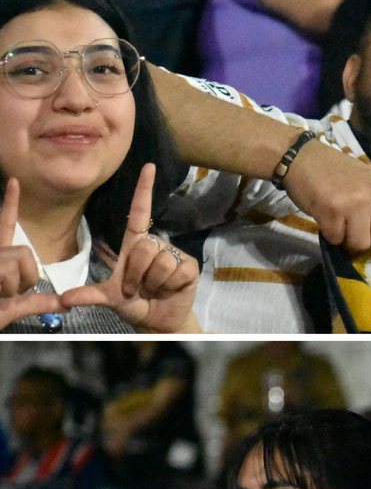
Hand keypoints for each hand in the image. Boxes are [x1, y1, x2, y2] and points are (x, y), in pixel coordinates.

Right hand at [0, 179, 65, 329]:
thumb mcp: (12, 309)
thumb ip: (37, 304)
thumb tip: (64, 304)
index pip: (5, 226)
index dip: (10, 204)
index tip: (15, 181)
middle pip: (25, 252)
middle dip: (25, 278)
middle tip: (6, 294)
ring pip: (16, 261)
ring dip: (12, 286)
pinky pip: (6, 272)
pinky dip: (6, 288)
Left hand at [59, 164, 200, 332]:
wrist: (158, 321)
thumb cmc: (135, 303)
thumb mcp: (109, 299)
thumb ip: (88, 296)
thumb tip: (63, 300)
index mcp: (135, 244)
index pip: (139, 212)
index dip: (143, 190)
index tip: (148, 167)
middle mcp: (154, 244)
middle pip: (144, 247)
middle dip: (137, 274)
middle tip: (138, 289)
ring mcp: (173, 255)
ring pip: (160, 261)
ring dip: (153, 282)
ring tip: (154, 290)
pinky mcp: (189, 267)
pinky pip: (176, 270)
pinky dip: (169, 285)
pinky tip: (170, 289)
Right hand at [284, 144, 370, 254]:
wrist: (303, 157)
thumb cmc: (336, 173)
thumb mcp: (369, 183)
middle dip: (367, 243)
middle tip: (353, 232)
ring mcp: (355, 202)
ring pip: (361, 245)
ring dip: (347, 241)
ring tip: (339, 225)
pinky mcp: (332, 209)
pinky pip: (337, 240)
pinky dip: (330, 235)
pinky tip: (326, 219)